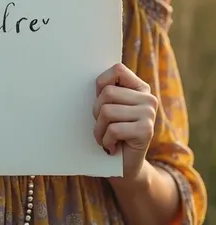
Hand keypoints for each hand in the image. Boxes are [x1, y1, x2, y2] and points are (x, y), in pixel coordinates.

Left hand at [93, 63, 157, 180]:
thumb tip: (87, 74)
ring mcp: (149, 114)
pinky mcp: (146, 131)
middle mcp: (148, 98)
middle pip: (108, 93)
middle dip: (97, 111)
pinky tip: (111, 146)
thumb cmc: (113, 132)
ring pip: (108, 111)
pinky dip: (106, 140)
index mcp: (140, 88)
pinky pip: (114, 129)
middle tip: (101, 125)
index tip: (100, 99)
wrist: (125, 166)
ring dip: (99, 128)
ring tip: (104, 137)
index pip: (118, 70)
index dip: (102, 83)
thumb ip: (107, 91)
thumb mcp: (110, 107)